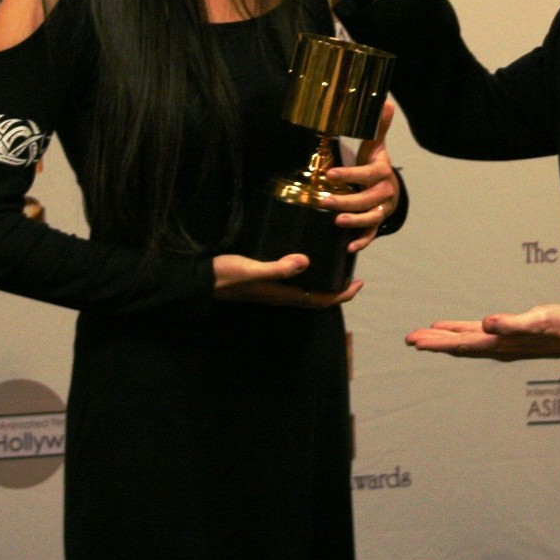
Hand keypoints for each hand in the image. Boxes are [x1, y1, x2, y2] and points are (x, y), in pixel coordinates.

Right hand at [213, 253, 361, 307]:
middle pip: (316, 297)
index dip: (341, 294)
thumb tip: (306, 262)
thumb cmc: (225, 276)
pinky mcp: (265, 281)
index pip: (319, 300)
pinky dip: (307, 274)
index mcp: (282, 294)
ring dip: (323, 281)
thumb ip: (277, 268)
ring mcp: (273, 289)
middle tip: (352, 273)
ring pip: (306, 290)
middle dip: (337, 289)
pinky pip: (293, 282)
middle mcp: (281, 294)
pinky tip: (305, 259)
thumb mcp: (251, 269)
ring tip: (335, 265)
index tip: (358, 282)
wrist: (201, 281)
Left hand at [320, 101, 398, 252]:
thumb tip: (385, 101)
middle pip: (367, 199)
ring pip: (371, 218)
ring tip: (337, 222)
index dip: (350, 174)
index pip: (366, 174)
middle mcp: (384, 192)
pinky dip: (362, 241)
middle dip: (347, 201)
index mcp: (382, 172)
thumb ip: (378, 127)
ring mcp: (382, 209)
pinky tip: (348, 247)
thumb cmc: (376, 164)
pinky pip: (372, 234)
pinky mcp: (378, 223)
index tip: (330, 174)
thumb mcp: (376, 146)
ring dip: (355, 222)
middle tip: (325, 201)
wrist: (391, 186)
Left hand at [405, 305, 559, 360]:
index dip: (438, 343)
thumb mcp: (535, 321)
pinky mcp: (503, 336)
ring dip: (441, 340)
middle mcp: (494, 345)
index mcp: (498, 343)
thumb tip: (487, 323)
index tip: (417, 342)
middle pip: (457, 346)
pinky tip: (448, 329)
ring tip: (420, 337)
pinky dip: (457, 332)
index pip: (461, 344)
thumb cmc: (556, 327)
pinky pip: (473, 335)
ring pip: (462, 341)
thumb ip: (511, 324)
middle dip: (433, 343)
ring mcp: (498, 342)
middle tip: (409, 340)